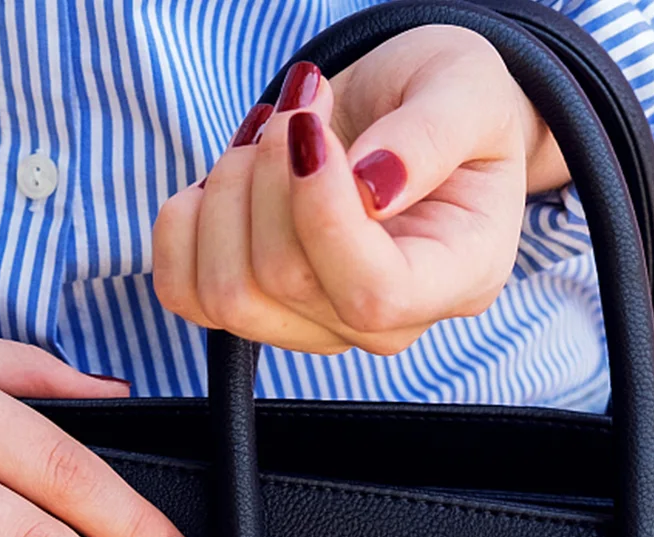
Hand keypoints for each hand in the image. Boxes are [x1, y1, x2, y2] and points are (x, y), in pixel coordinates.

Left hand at [152, 26, 567, 356]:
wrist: (412, 116)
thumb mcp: (468, 90)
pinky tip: (231, 174)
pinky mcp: (260, 311)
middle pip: (287, 282)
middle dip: (271, 171)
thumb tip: (369, 188)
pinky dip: (186, 222)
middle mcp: (386, 324)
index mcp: (457, 276)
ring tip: (271, 133)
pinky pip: (186, 293)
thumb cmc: (452, 103)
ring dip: (228, 191)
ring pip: (228, 294)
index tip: (313, 130)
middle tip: (299, 107)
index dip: (322, 215)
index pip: (373, 295)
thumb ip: (430, 136)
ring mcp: (318, 328)